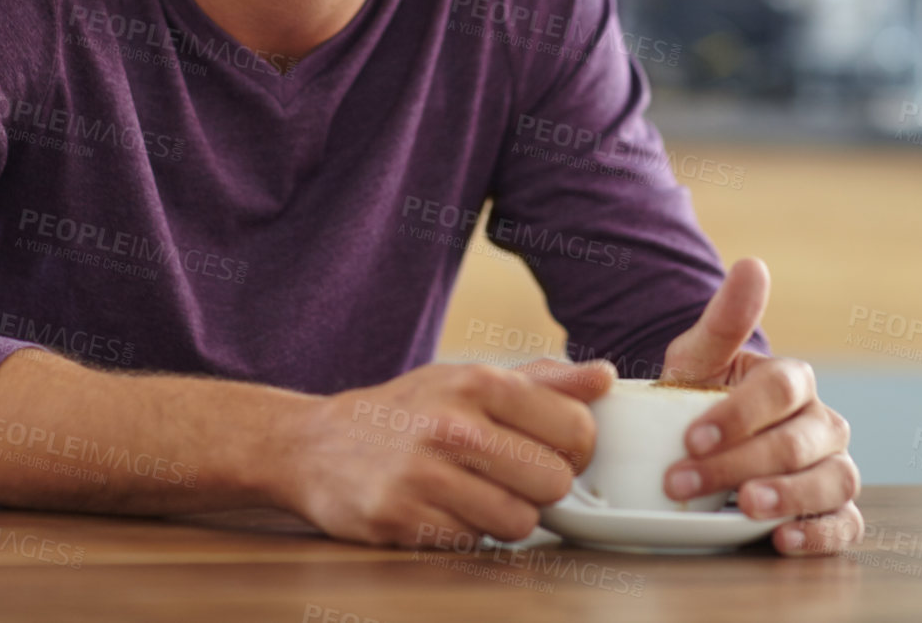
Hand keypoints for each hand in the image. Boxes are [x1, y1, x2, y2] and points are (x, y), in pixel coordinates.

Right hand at [273, 358, 613, 547]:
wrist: (316, 445)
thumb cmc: (406, 411)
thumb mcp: (468, 379)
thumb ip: (543, 381)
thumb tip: (605, 377)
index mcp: (478, 382)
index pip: (576, 428)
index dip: (575, 448)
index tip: (554, 450)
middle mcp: (453, 425)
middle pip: (554, 481)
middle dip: (540, 487)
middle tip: (512, 477)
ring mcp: (425, 474)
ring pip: (520, 522)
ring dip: (506, 516)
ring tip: (475, 493)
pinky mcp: (402, 519)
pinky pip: (474, 544)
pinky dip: (466, 533)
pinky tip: (442, 509)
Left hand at [658, 258, 862, 555]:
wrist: (703, 446)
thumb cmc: (703, 396)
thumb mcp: (700, 358)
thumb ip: (725, 318)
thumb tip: (752, 264)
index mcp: (793, 381)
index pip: (780, 389)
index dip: (737, 414)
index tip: (690, 437)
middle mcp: (823, 423)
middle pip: (797, 441)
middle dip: (739, 462)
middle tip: (684, 482)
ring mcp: (833, 467)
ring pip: (832, 480)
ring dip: (789, 496)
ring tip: (745, 508)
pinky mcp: (834, 510)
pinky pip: (846, 524)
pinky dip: (822, 533)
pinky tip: (784, 539)